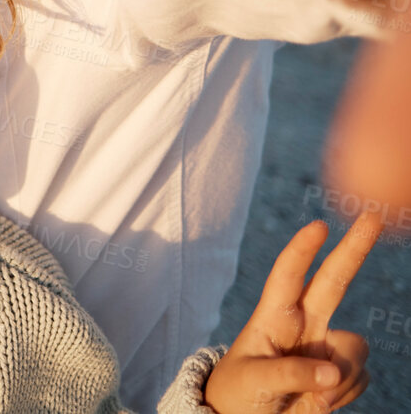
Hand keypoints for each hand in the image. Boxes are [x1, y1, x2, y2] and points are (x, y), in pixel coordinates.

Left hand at [203, 212, 381, 413]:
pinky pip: (361, 379)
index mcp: (273, 317)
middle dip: (354, 249)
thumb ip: (290, 374)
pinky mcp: (341, 373)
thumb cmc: (239, 392)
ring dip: (340, 377)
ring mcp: (325, 347)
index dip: (301, 251)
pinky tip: (318, 403)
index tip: (318, 226)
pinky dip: (344, 396)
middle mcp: (304, 324)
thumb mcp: (253, 380)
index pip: (287, 276)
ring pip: (357, 348)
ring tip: (308, 398)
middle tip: (374, 216)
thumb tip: (331, 374)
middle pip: (333, 280)